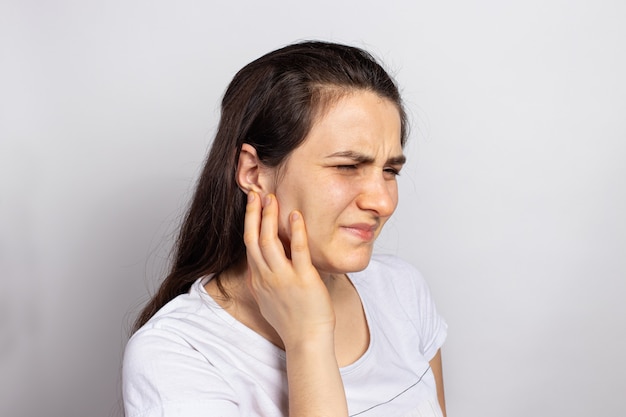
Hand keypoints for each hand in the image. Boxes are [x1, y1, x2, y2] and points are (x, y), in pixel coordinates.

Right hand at [243, 192, 335, 349]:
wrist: (306, 340)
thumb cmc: (291, 322)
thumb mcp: (267, 301)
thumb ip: (259, 284)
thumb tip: (254, 271)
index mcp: (258, 280)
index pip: (249, 245)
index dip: (249, 223)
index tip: (252, 206)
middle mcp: (266, 277)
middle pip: (254, 239)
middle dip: (253, 214)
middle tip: (256, 193)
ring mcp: (283, 278)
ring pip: (269, 241)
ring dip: (269, 217)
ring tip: (271, 198)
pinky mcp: (303, 279)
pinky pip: (297, 250)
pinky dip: (295, 231)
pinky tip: (295, 215)